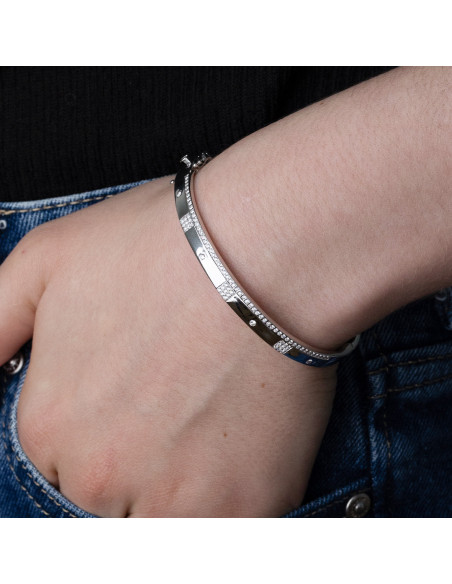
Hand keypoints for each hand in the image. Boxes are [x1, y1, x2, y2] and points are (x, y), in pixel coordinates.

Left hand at [0, 176, 336, 516]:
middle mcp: (98, 476)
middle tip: (182, 398)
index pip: (62, 460)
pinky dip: (230, 493)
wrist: (261, 250)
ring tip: (214, 417)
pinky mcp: (241, 508)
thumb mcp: (46, 261)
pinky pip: (223, 526)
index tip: (138, 394)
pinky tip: (245, 441)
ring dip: (185, 482)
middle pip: (110, 494)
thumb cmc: (159, 247)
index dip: (104, 426)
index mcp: (50, 426)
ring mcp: (172, 500)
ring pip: (164, 516)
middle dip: (140, 458)